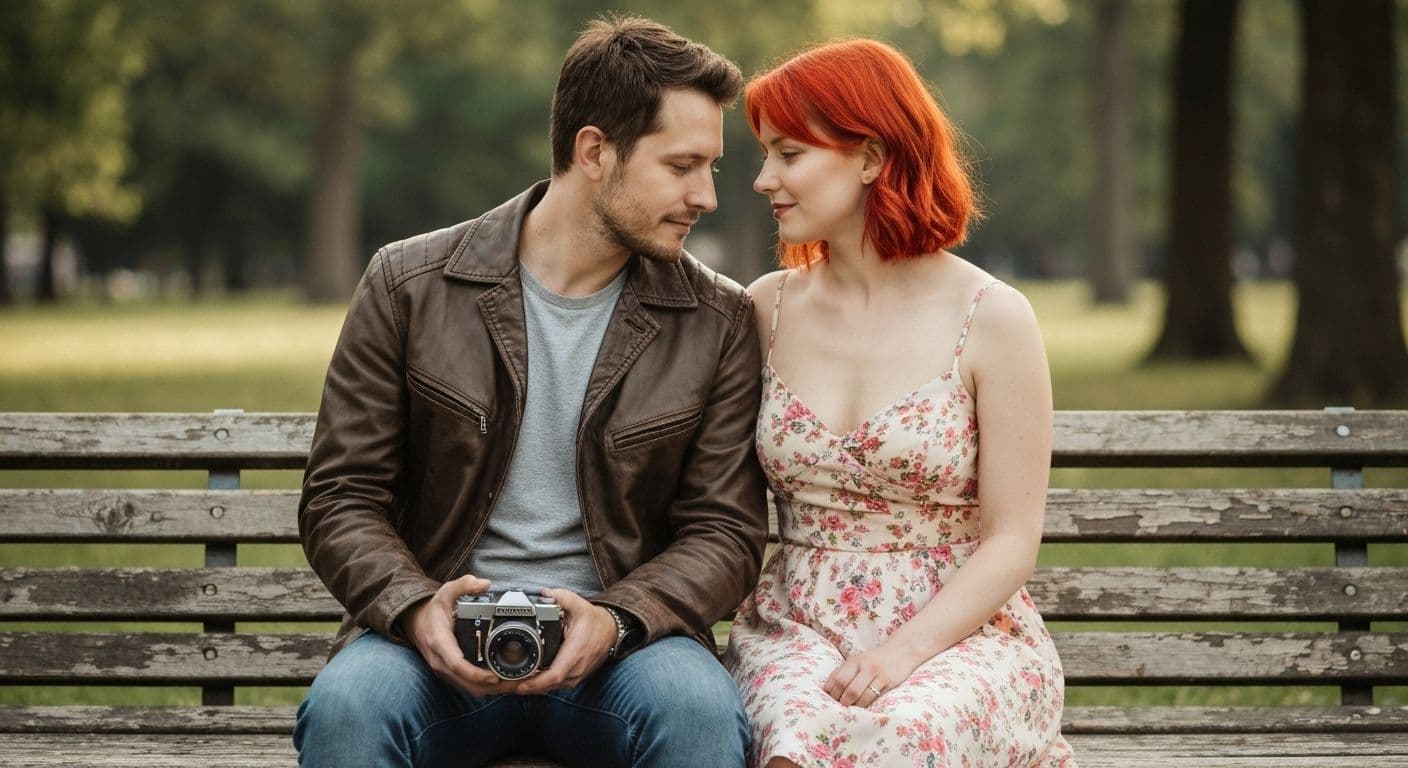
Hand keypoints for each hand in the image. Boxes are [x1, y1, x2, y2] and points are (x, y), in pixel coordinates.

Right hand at [401, 575, 521, 697]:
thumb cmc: (433, 609)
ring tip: (513, 685)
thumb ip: (463, 585)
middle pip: (467, 683)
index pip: (457, 665)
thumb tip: (484, 584)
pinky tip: (501, 682)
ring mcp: (443, 670)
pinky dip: (484, 688)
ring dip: (490, 690)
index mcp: (440, 642)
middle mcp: (440, 661)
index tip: (495, 675)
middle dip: (492, 686)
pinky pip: (466, 686)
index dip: (476, 674)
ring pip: (468, 688)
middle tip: (515, 683)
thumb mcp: (445, 592)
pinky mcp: (449, 675)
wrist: (415, 623)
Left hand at [513, 589, 616, 694]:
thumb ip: (562, 597)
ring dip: (531, 688)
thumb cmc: (593, 621)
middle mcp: (576, 669)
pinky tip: (525, 682)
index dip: (536, 682)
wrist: (610, 631)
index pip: (555, 674)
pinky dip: (539, 686)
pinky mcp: (574, 678)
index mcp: (575, 652)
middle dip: (525, 687)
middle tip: (503, 685)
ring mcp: (576, 676)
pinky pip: (554, 686)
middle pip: (548, 685)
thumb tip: (544, 593)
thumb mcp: (578, 605)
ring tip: (509, 684)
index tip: (519, 684)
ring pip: (550, 688)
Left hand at [822, 640, 926, 707]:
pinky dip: (865, 705)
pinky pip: (872, 697)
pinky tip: (863, 708)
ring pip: (857, 694)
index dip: (831, 692)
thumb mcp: (859, 661)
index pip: (837, 678)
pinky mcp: (887, 682)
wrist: (902, 651)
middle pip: (846, 687)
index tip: (830, 700)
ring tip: (850, 710)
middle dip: (841, 701)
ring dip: (852, 705)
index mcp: (854, 661)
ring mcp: (876, 674)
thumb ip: (845, 672)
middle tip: (840, 708)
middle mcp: (864, 666)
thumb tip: (827, 690)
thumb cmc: (875, 660)